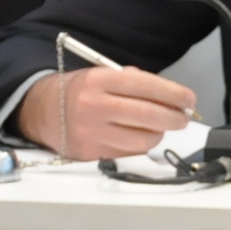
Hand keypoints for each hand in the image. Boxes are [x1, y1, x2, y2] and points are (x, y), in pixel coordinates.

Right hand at [15, 64, 194, 159]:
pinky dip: (141, 145)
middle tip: (185, 116)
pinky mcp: (92, 153)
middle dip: (175, 117)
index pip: (144, 86)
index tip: (189, 98)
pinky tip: (138, 136)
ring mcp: (92, 133)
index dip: (173, 93)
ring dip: (159, 133)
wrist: (41, 111)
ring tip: (160, 126)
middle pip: (148, 115)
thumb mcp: (102, 75)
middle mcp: (93, 106)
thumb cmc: (81, 92)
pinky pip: (130, 153)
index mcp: (97, 80)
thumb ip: (135, 83)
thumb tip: (173, 98)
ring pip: (144, 139)